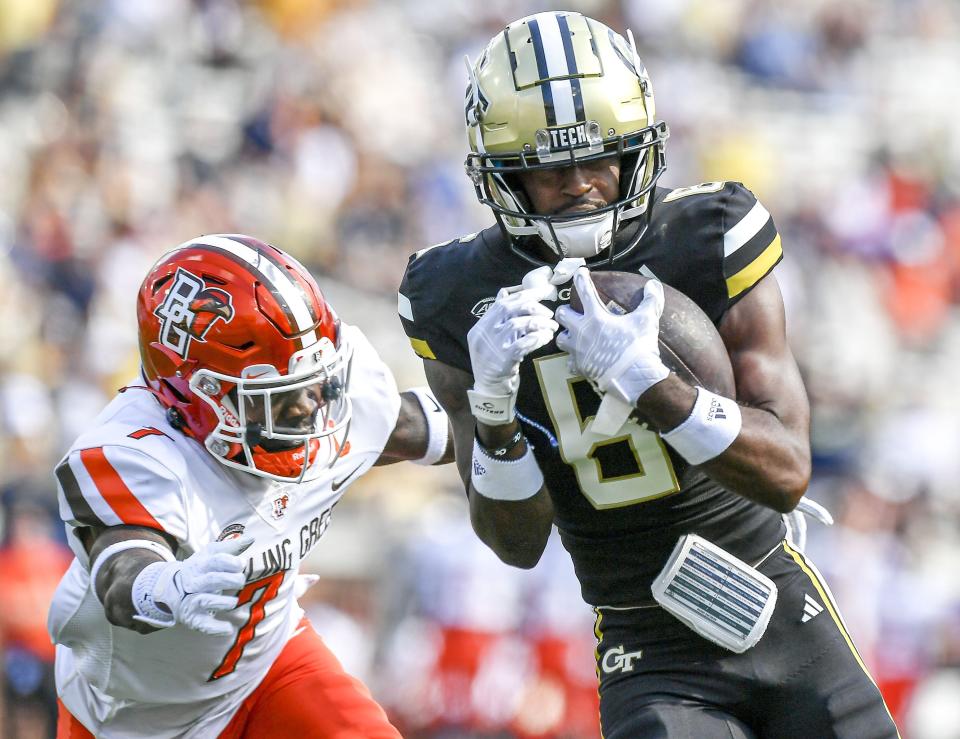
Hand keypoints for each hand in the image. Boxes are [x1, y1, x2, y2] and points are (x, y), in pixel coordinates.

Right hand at [133, 537, 250, 635]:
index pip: (216, 560)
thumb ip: (232, 547)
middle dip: (230, 580)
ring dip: (223, 602)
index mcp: (200, 565)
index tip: (241, 564)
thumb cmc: (200, 569)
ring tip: (233, 602)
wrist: (171, 589)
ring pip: (205, 601)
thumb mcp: (211, 555)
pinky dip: (216, 628)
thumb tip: (251, 538)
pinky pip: (203, 624)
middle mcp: (195, 583)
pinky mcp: (193, 618)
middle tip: (241, 581)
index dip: (231, 562)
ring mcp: (192, 601)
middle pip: (212, 580)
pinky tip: (228, 628)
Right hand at [467, 268, 558, 424]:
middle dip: (533, 307)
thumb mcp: (490, 339)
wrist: (489, 394)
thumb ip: (497, 317)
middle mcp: (483, 334)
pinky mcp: (503, 360)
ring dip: (538, 323)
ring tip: (551, 328)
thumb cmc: (494, 364)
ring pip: (517, 324)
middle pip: (509, 309)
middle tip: (549, 313)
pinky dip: (536, 338)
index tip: (544, 292)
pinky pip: (522, 344)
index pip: (503, 303)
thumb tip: (504, 293)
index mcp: (480, 327)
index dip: (525, 294)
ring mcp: (492, 347)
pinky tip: (546, 338)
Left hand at [555, 268, 668, 406]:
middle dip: (566, 311)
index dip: (581, 279)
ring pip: (560, 339)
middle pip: (562, 315)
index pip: (584, 291)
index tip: (579, 272)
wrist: (634, 377)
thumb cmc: (639, 346)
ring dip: (566, 335)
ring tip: (574, 335)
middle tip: (574, 312)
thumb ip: (650, 300)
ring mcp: (579, 350)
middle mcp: (582, 332)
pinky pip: (570, 362)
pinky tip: (581, 359)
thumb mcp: (647, 320)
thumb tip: (653, 285)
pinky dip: (574, 360)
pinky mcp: (581, 367)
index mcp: (596, 317)